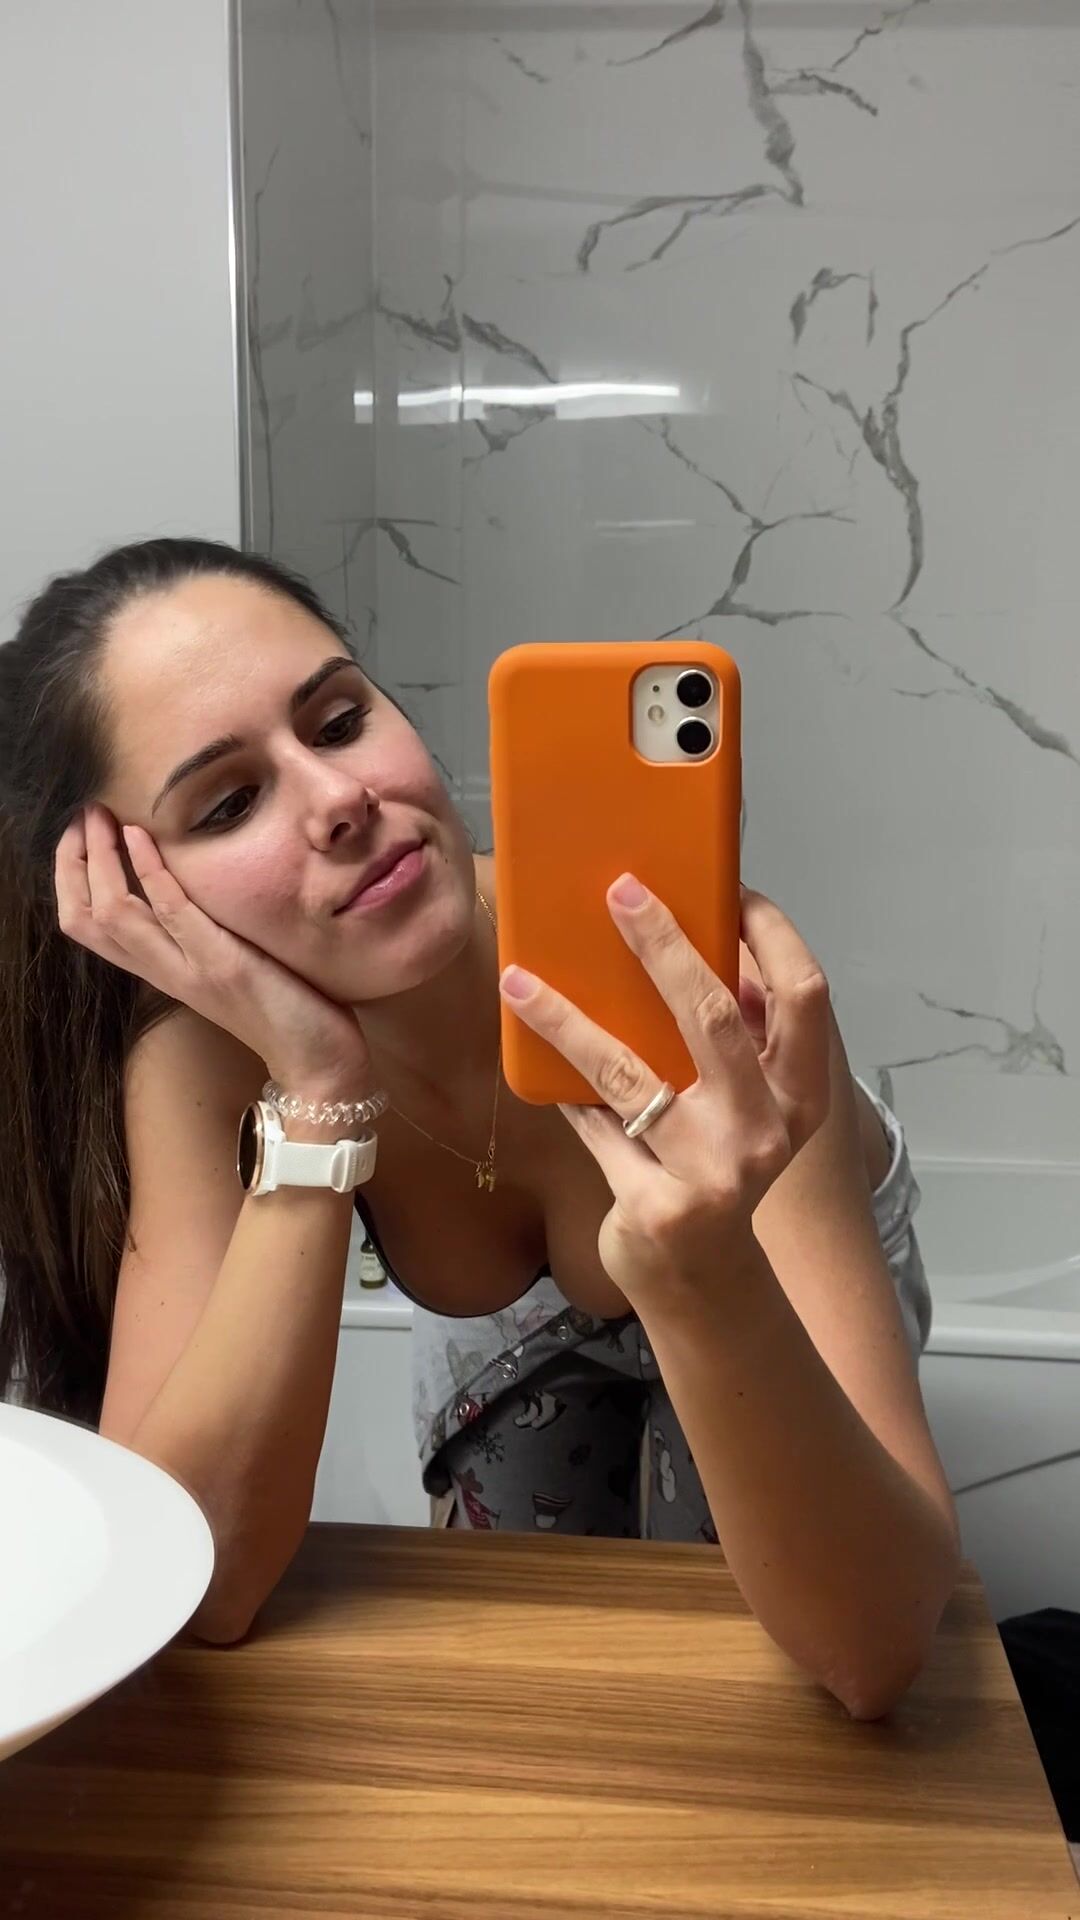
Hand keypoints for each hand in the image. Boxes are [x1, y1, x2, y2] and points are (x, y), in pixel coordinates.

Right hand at [55, 805, 370, 1089]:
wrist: (319, 1064)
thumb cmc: (286, 1010)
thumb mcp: (229, 966)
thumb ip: (204, 936)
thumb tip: (196, 884)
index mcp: (163, 972)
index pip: (89, 927)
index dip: (71, 879)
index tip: (78, 835)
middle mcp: (166, 972)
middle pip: (88, 919)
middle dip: (74, 863)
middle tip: (82, 815)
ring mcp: (191, 970)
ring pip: (116, 915)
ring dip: (102, 859)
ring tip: (100, 816)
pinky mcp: (224, 965)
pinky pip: (174, 913)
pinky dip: (151, 871)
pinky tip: (141, 837)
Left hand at [498, 877, 831, 1305]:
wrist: (704, 1282)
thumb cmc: (716, 1171)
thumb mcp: (744, 1108)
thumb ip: (728, 1043)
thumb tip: (684, 942)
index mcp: (800, 1094)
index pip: (803, 996)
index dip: (772, 935)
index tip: (731, 887)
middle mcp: (767, 1130)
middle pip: (714, 1016)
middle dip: (665, 945)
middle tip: (620, 892)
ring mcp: (714, 1172)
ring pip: (628, 1071)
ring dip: (568, 1017)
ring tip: (521, 978)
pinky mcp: (658, 1205)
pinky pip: (595, 1127)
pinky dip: (562, 1091)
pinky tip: (526, 1051)